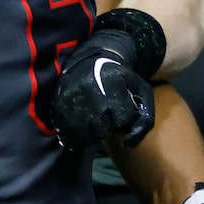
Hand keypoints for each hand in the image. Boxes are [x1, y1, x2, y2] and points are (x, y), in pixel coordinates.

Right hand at [51, 28, 154, 148]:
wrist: (92, 59)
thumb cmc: (121, 79)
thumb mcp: (141, 92)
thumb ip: (144, 120)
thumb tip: (128, 143)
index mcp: (113, 86)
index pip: (122, 122)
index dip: (124, 120)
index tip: (122, 109)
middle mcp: (91, 93)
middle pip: (103, 131)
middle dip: (107, 127)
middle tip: (107, 115)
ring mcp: (72, 100)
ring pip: (85, 136)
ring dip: (92, 133)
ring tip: (95, 120)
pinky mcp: (59, 106)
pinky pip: (68, 135)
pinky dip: (76, 137)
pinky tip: (82, 128)